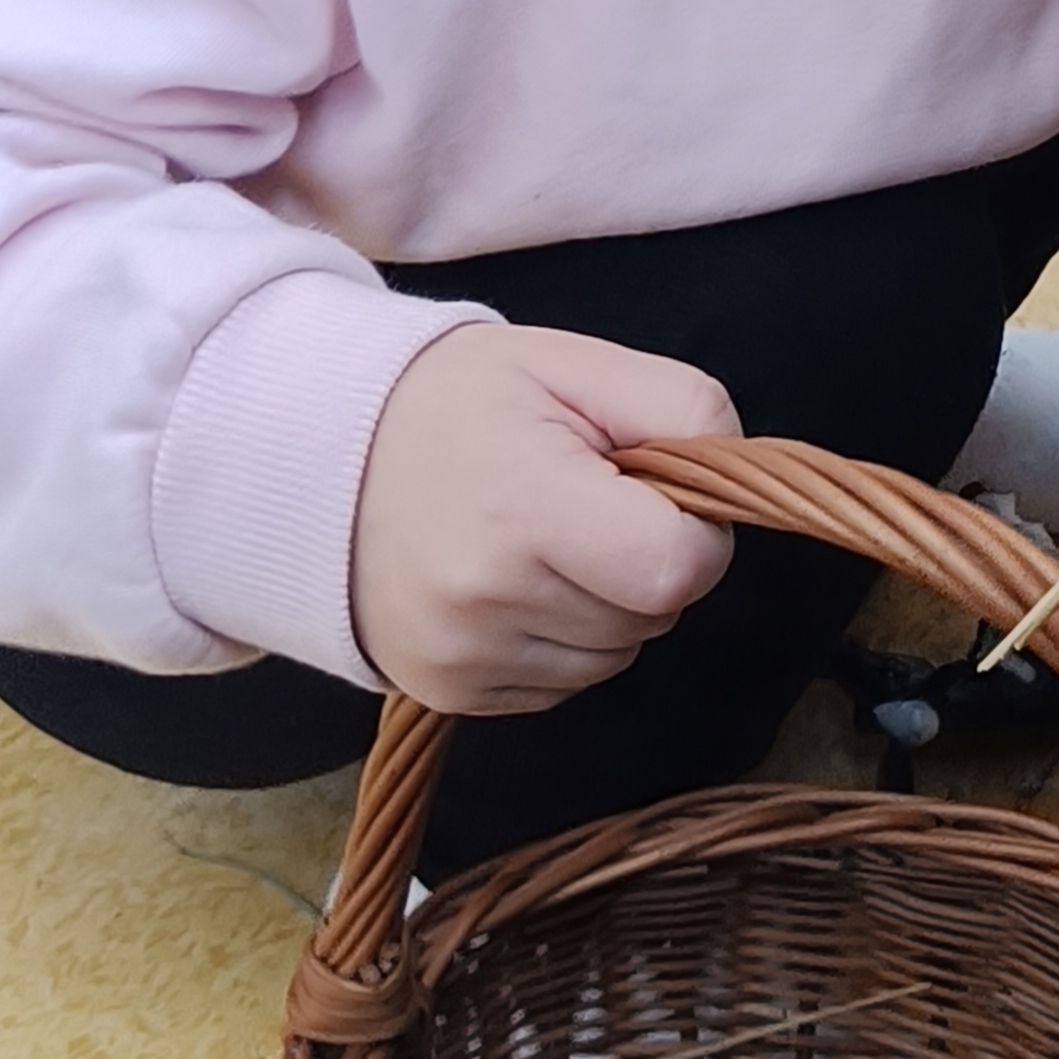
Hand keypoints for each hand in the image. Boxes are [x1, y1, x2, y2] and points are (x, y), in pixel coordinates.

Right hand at [352, 323, 739, 714]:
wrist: (319, 456)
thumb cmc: (461, 402)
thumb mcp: (572, 364)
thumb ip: (681, 406)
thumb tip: (738, 477)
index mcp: (524, 508)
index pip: (678, 569)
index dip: (696, 532)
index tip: (656, 491)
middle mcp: (487, 599)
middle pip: (653, 616)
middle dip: (646, 561)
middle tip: (585, 502)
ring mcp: (463, 658)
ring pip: (614, 657)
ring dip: (606, 605)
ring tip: (542, 537)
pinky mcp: (449, 694)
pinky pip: (563, 684)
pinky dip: (561, 638)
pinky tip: (514, 579)